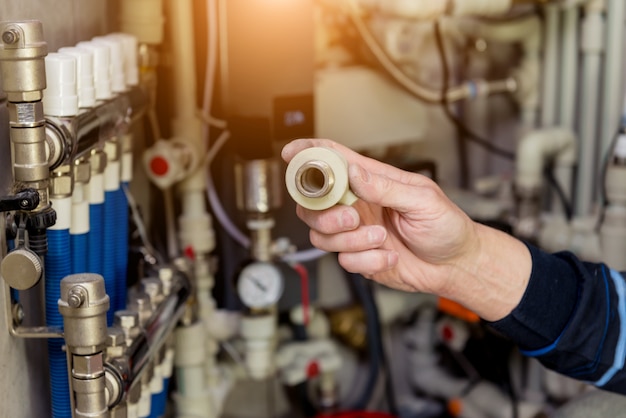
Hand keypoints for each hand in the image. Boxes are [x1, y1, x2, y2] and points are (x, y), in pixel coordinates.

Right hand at [282, 138, 530, 320]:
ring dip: (350, 241)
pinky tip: (389, 257)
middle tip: (352, 217)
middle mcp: (358, 204)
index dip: (309, 153)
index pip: (333, 160)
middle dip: (325, 213)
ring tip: (380, 239)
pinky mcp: (360, 257)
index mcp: (373, 181)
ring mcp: (356, 232)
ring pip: (322, 234)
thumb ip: (385, 187)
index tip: (292, 153)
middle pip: (314, 202)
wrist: (455, 266)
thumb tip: (353, 171)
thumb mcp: (422, 200)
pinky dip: (368, 262)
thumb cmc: (446, 227)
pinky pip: (344, 260)